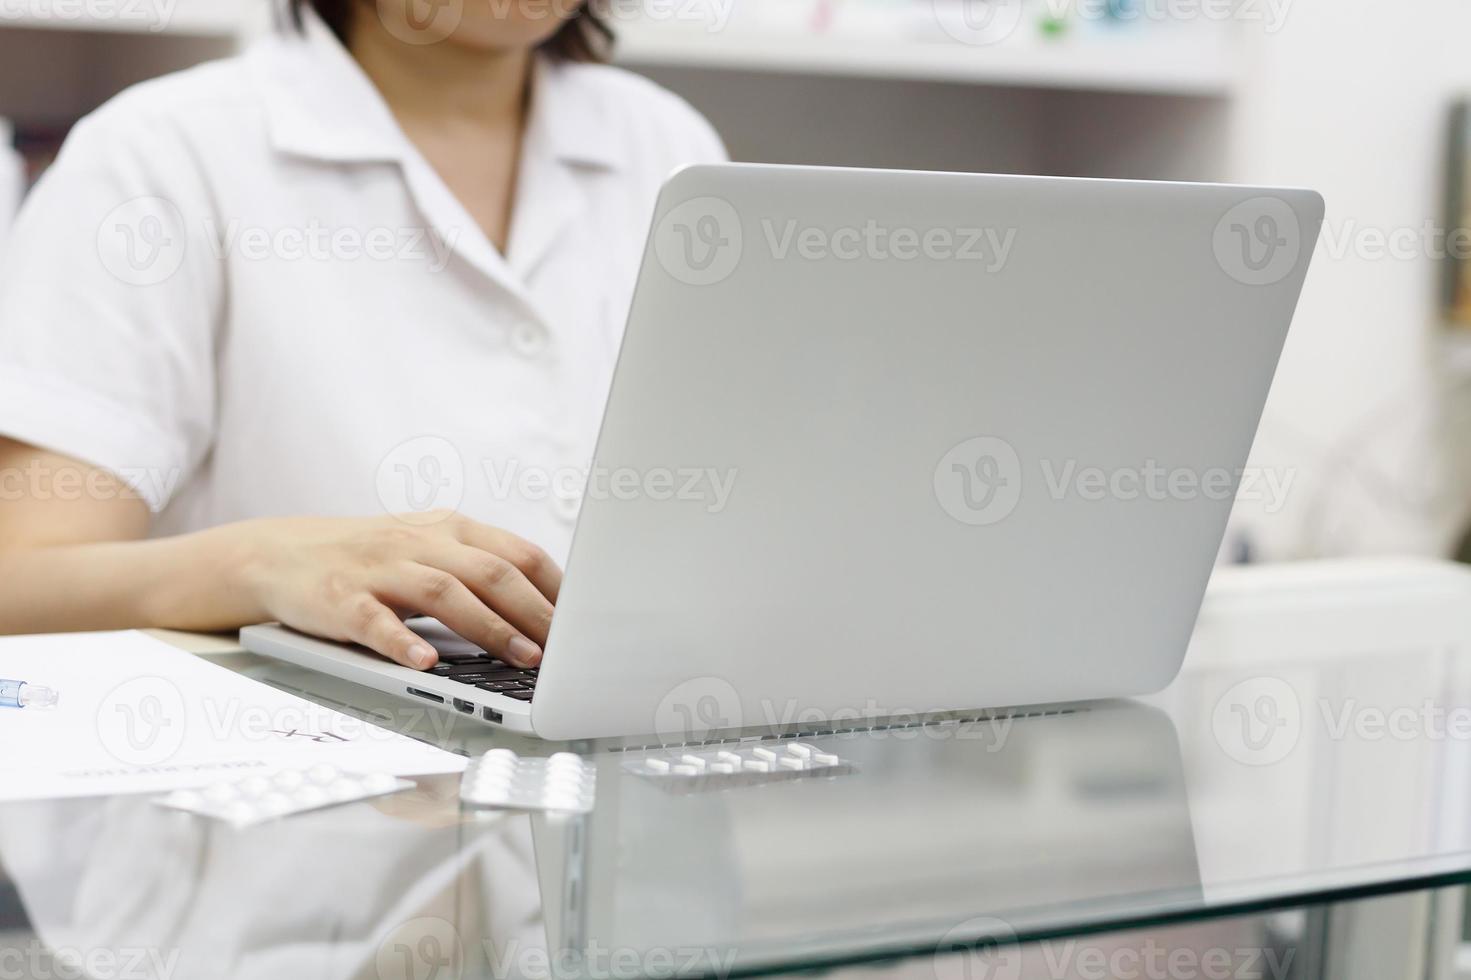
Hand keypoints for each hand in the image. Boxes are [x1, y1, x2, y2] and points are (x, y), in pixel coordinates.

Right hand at [232, 512, 559, 669]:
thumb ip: (480, 568)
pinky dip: (403, 643)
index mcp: (449, 530)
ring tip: (522, 658)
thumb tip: (549, 607)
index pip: (518, 553)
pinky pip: (375, 622)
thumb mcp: (429, 549)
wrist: (279, 554)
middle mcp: (419, 542)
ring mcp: (379, 569)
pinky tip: (427, 664)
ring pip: (444, 593)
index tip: (586, 622)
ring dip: (490, 627)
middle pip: (490, 572)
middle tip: (567, 648)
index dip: (556, 588)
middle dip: (535, 612)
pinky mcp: (340, 598)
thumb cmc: (369, 558)